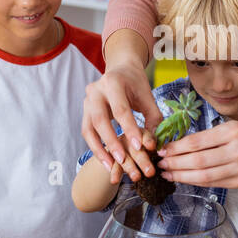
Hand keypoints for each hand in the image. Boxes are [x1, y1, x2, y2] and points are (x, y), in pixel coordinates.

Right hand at [81, 62, 159, 180]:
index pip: (121, 109)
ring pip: (88, 128)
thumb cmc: (136, 84)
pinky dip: (96, 148)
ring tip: (112, 167)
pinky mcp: (84, 112)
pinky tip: (106, 161)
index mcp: (113, 82)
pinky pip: (87, 133)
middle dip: (111, 142)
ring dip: (99, 149)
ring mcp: (87, 101)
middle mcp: (95, 90)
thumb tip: (153, 144)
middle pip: (100, 119)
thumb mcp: (148, 97)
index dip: (130, 129)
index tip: (139, 147)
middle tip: (123, 160)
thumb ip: (153, 118)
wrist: (120, 70)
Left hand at [157, 121, 237, 188]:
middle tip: (160, 164)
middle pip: (199, 161)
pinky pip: (213, 183)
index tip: (163, 150)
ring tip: (167, 173)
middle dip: (175, 164)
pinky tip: (184, 178)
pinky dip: (195, 181)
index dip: (177, 148)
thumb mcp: (231, 127)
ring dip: (182, 176)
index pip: (198, 142)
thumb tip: (176, 147)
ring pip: (204, 176)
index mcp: (233, 132)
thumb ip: (207, 137)